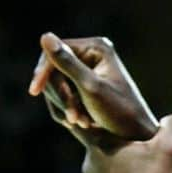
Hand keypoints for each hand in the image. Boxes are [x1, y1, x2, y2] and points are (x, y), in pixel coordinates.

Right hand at [29, 34, 157, 142]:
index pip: (55, 51)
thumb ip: (68, 64)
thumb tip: (45, 36)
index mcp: (97, 47)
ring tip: (81, 122)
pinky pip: (64, 94)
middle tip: (73, 118)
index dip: (44, 71)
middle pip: (54, 69)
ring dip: (65, 105)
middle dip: (61, 95)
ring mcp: (89, 70)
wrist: (136, 136)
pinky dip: (69, 109)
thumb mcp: (90, 87)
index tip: (35, 90)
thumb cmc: (119, 112)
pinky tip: (81, 122)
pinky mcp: (85, 85)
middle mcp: (93, 54)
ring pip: (57, 84)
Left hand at [82, 115, 171, 172]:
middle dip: (127, 144)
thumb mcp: (170, 150)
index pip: (90, 118)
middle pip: (108, 143)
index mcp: (99, 144)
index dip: (103, 113)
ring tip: (153, 172)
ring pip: (113, 166)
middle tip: (150, 146)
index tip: (118, 115)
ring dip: (130, 165)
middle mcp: (90, 162)